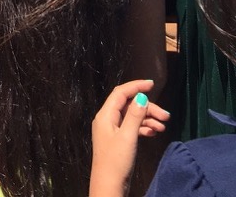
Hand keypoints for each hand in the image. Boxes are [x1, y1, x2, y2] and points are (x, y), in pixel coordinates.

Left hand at [89, 80, 168, 196]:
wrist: (109, 186)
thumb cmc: (116, 161)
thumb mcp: (127, 136)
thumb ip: (134, 116)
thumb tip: (141, 97)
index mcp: (105, 115)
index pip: (120, 93)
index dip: (136, 86)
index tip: (152, 84)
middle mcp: (107, 119)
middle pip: (129, 105)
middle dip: (147, 107)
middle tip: (166, 116)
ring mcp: (112, 130)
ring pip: (132, 117)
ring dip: (148, 118)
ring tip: (163, 126)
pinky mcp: (118, 141)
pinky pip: (132, 128)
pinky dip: (143, 128)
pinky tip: (154, 132)